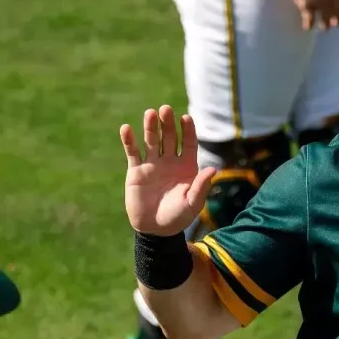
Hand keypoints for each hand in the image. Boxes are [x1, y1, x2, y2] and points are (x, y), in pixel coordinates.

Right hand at [121, 105, 216, 235]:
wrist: (156, 229)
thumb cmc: (178, 217)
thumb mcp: (192, 203)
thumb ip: (201, 186)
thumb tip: (213, 169)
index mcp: (186, 167)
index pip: (188, 143)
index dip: (187, 131)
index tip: (186, 118)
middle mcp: (170, 161)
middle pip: (169, 137)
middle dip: (168, 124)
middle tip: (165, 109)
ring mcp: (153, 164)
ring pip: (151, 140)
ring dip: (150, 127)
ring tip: (150, 113)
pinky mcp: (136, 171)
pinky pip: (132, 152)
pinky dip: (129, 140)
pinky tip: (126, 128)